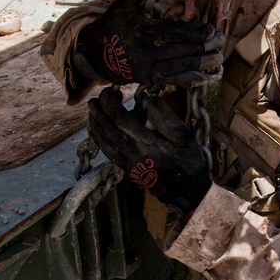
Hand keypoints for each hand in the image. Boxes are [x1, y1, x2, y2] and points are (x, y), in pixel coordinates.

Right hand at [75, 0, 222, 89]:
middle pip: (181, 49)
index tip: (210, 30)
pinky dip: (190, 81)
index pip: (173, 31)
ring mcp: (148, 66)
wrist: (94, 54)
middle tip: (221, 41)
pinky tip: (205, 78)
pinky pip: (173, 81)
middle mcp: (146, 50)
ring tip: (218, 58)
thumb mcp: (124, 4)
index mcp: (142, 30)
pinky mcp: (148, 79)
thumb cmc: (112, 25)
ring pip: (180, 66)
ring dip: (202, 63)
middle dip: (204, 47)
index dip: (194, 32)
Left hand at [87, 89, 210, 215]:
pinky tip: (96, 130)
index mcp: (145, 142)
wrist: (183, 189)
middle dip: (98, 112)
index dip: (110, 103)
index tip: (110, 91)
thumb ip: (167, 117)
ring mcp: (126, 161)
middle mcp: (131, 152)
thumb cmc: (186, 160)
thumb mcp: (184, 136)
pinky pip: (106, 151)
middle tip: (96, 99)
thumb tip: (149, 99)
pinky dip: (98, 138)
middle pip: (106, 128)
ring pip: (103, 140)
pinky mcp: (125, 167)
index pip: (119, 118)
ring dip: (95, 124)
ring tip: (92, 111)